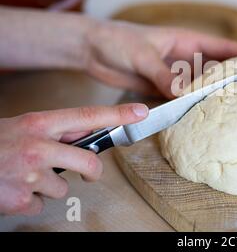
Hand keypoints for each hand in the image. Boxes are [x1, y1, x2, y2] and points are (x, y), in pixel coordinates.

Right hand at [0, 103, 147, 215]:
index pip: (87, 116)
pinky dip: (30, 200)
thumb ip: (57, 130)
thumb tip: (90, 132)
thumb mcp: (25, 126)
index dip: (117, 115)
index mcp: (39, 124)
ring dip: (47, 186)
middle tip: (88, 173)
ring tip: (25, 174)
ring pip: (62, 188)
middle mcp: (37, 147)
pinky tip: (15, 188)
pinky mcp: (20, 200)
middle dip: (92, 171)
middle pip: (89, 163)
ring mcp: (29, 175)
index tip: (141, 113)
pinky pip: (40, 205)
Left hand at [85, 21, 236, 97]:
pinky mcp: (162, 89)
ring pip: (200, 87)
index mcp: (187, 41)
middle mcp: (185, 59)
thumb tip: (184, 95)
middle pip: (216, 69)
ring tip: (234, 109)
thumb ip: (164, 74)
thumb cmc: (118, 40)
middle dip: (234, 79)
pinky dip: (192, 106)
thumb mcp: (142, 55)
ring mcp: (175, 75)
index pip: (223, 48)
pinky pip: (182, 98)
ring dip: (213, 96)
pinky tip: (203, 116)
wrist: (92, 50)